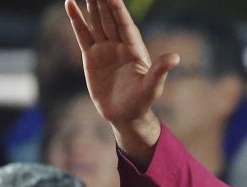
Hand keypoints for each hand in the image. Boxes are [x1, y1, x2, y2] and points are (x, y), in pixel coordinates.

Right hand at [65, 0, 177, 157]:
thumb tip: (176, 58)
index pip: (125, 24)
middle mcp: (119, 45)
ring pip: (97, 22)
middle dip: (103, 1)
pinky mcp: (91, 56)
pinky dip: (76, 20)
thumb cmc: (142, 102)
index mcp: (134, 49)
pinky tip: (70, 4)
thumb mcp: (152, 87)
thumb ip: (160, 70)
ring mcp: (105, 49)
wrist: (125, 115)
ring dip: (91, 5)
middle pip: (109, 18)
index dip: (118, 9)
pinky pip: (83, 34)